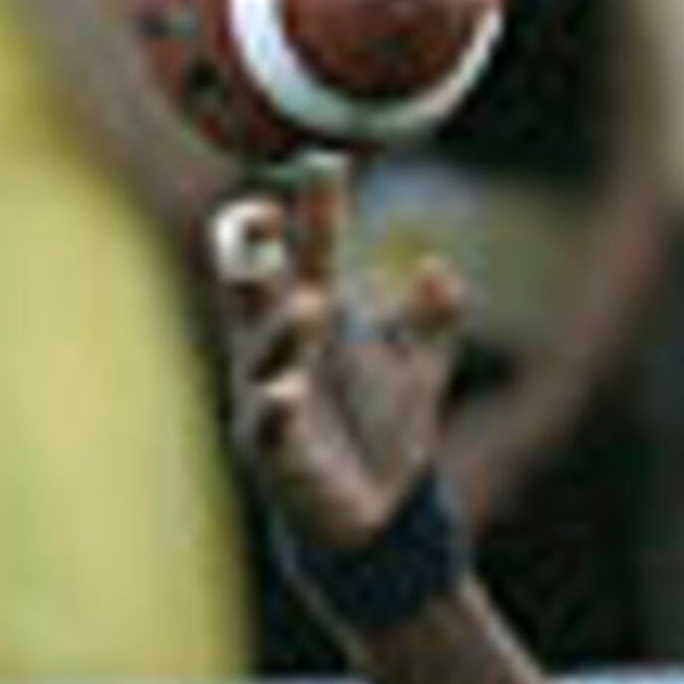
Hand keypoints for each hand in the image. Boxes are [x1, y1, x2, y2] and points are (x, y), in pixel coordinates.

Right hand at [210, 160, 467, 565]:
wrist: (380, 519)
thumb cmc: (384, 429)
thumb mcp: (419, 366)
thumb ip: (432, 317)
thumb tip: (438, 269)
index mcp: (311, 314)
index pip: (307, 248)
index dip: (312, 208)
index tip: (323, 164)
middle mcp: (278, 346)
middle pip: (249, 283)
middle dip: (246, 248)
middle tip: (259, 211)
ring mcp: (266, 394)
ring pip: (260, 348)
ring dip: (283, 327)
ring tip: (313, 303)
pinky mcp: (273, 450)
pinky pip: (267, 422)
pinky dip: (276, 403)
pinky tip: (287, 389)